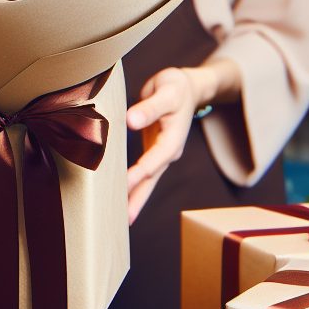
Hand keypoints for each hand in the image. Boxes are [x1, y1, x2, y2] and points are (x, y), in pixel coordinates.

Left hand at [124, 66, 208, 224]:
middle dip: (138, 199)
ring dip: (136, 198)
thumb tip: (131, 121)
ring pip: (148, 181)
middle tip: (123, 220)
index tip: (123, 184)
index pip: (153, 160)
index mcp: (173, 139)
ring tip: (122, 219)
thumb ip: (149, 107)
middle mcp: (168, 152)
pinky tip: (123, 198)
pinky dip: (134, 186)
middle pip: (152, 180)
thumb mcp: (165, 92)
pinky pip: (144, 174)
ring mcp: (162, 154)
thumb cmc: (175, 88)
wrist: (187, 88)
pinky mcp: (154, 153)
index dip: (139, 173)